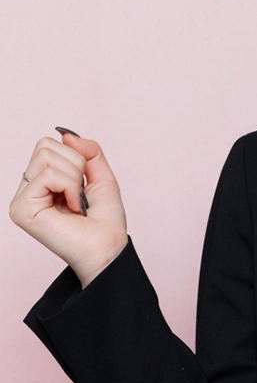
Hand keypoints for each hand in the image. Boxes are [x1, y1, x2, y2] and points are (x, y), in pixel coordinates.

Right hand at [9, 129, 128, 287]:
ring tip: (76, 204)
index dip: (76, 160)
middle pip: (45, 146)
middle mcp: (28, 189)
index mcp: (43, 182)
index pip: (49, 145)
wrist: (109, 249)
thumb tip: (65, 134)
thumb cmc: (106, 222)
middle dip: (75, 166)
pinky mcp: (21, 209)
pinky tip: (71, 209)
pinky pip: (47, 175)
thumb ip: (89, 152)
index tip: (84, 186)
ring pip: (46, 157)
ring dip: (74, 179)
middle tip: (80, 196)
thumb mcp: (102, 178)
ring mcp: (21, 199)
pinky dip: (69, 188)